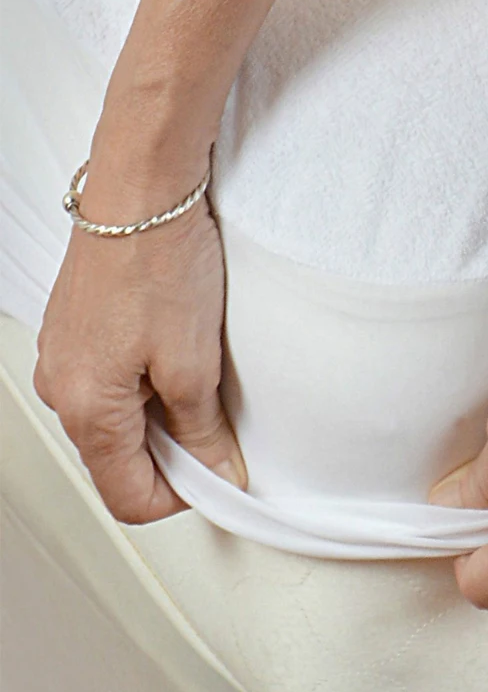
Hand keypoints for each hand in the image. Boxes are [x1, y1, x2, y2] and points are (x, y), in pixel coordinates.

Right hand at [33, 170, 246, 523]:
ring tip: (204, 386)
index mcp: (83, 408)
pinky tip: (181, 359)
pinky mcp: (79, 333)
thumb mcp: (194, 364)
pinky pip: (112, 385)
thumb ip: (203, 432)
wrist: (141, 192)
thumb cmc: (158, 265)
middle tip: (221, 435)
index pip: (128, 496)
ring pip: (117, 423)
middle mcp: (61, 388)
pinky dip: (149, 388)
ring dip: (163, 421)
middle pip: (119, 462)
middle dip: (174, 460)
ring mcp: (65, 358)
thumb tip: (217, 473)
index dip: (181, 499)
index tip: (220, 480)